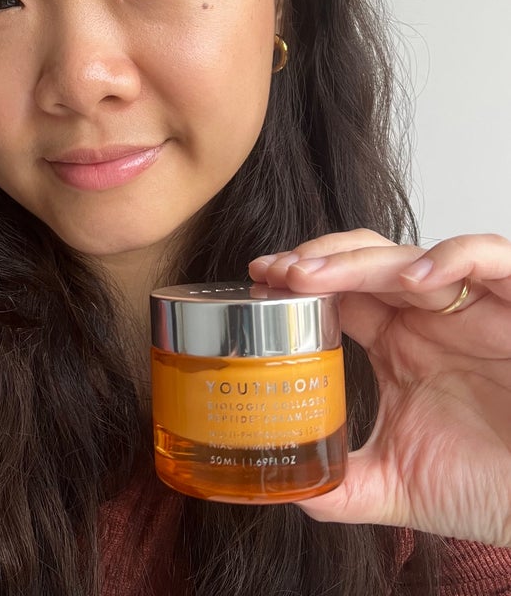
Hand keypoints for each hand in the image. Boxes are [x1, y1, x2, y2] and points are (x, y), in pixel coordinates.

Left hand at [248, 231, 510, 546]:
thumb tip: (289, 490)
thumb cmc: (490, 488)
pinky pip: (491, 260)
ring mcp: (471, 309)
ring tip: (314, 275)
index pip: (338, 291)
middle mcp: (428, 318)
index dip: (298, 279)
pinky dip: (454, 258)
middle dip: (316, 259)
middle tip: (275, 272)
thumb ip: (345, 484)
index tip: (258, 281)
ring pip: (411, 256)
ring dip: (359, 259)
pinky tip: (412, 279)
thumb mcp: (400, 488)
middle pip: (364, 261)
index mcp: (397, 344)